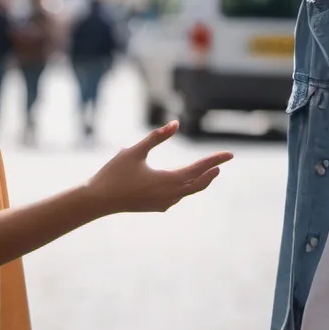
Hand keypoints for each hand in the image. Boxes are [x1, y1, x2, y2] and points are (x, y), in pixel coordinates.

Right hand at [87, 121, 232, 214]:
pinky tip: (185, 185)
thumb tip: (176, 123)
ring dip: (200, 181)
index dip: (215, 160)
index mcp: (167, 180)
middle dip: (211, 172)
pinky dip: (187, 188)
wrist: (98, 201)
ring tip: (210, 172)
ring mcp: (163, 203)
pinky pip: (178, 197)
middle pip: (198, 183)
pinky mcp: (156, 206)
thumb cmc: (115, 173)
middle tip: (222, 163)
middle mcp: (169, 194)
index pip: (199, 168)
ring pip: (189, 191)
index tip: (230, 154)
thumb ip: (157, 138)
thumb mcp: (135, 151)